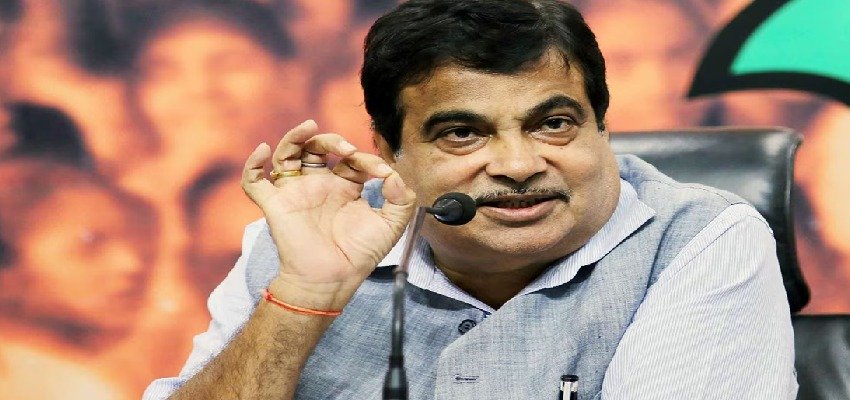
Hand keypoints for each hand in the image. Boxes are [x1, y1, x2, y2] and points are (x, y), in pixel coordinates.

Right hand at [241, 120, 415, 308]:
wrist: (333, 279)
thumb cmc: (359, 256)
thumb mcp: (391, 226)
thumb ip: (402, 199)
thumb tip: (394, 175)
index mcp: (344, 188)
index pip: (351, 160)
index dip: (367, 158)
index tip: (383, 172)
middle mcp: (318, 186)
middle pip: (317, 148)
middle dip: (332, 140)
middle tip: (347, 149)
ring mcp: (296, 193)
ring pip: (287, 154)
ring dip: (295, 136)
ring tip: (309, 127)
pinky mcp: (276, 205)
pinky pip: (254, 182)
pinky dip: (252, 164)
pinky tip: (262, 151)